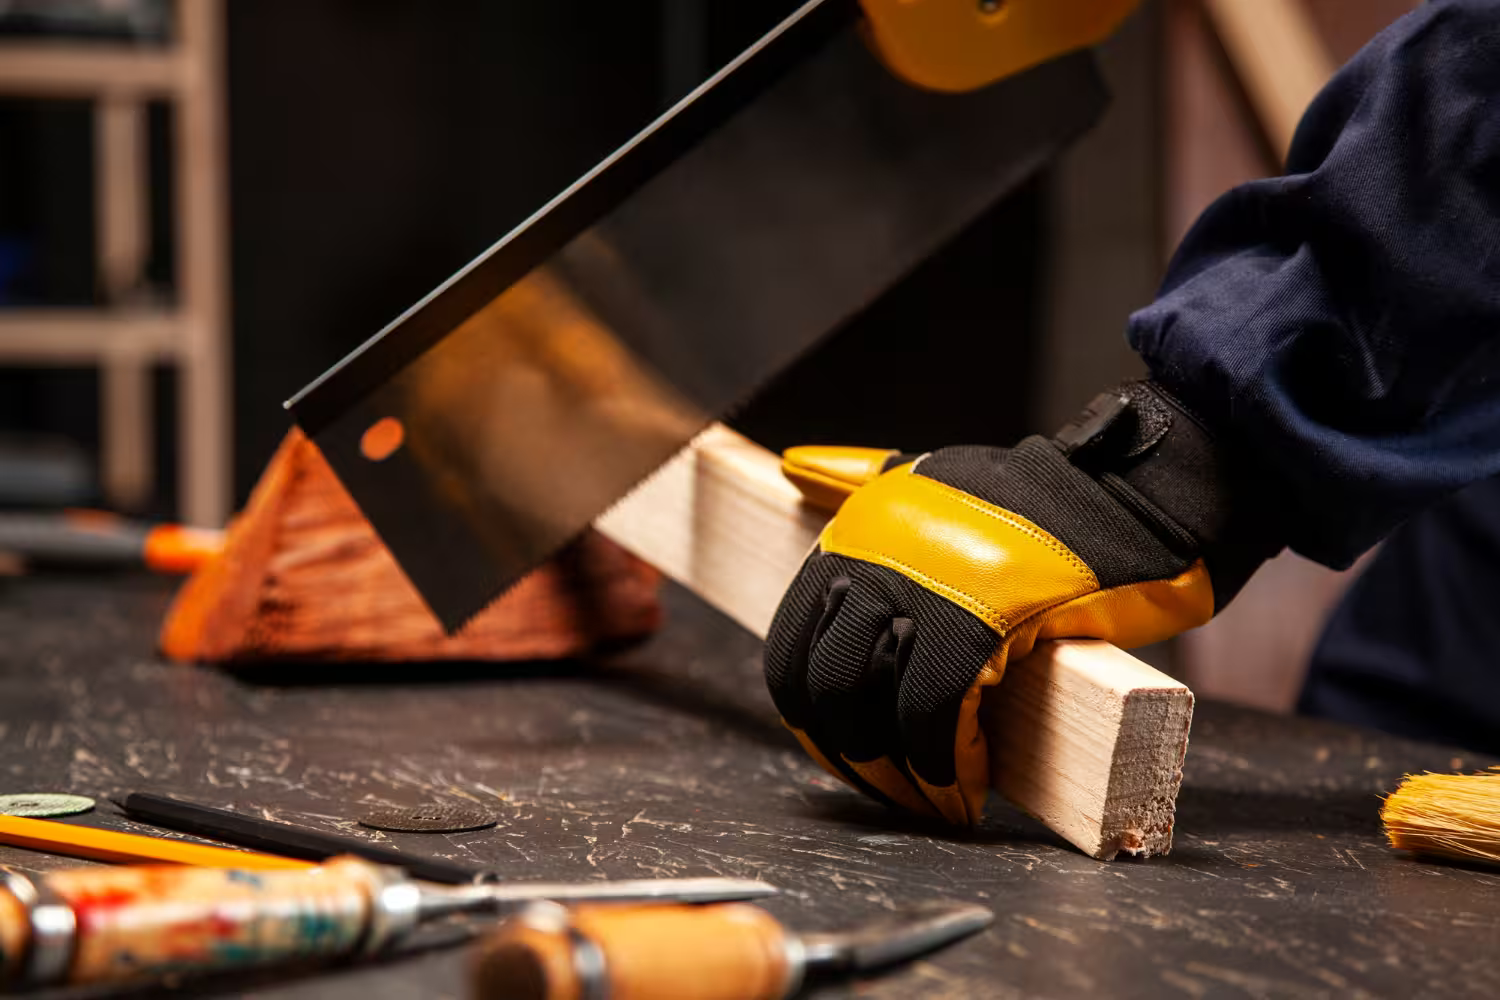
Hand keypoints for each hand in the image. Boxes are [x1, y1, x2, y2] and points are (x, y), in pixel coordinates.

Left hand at [764, 382, 1276, 823]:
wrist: (1138, 496)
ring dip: (900, 777)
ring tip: (936, 802)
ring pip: (873, 710)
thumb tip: (790, 468)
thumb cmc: (1044, 505)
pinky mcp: (984, 620)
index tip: (846, 752)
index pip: (790, 647)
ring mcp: (924, 586)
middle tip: (894, 790)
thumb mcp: (931, 477)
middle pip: (823, 687)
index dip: (812, 718)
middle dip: (851, 756)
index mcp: (857, 531)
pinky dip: (948, 769)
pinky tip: (969, 790)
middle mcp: (875, 555)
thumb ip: (856, 476)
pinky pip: (937, 716)